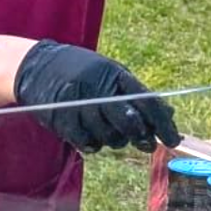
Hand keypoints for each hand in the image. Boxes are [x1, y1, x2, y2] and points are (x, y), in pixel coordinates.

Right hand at [12, 42, 180, 152]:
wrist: (36, 67)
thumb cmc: (80, 71)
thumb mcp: (110, 74)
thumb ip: (136, 94)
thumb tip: (168, 114)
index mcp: (115, 76)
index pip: (147, 102)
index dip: (163, 123)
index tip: (173, 139)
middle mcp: (99, 91)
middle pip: (130, 123)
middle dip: (141, 136)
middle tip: (147, 143)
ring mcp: (80, 107)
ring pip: (110, 137)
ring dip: (115, 139)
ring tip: (109, 129)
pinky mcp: (63, 121)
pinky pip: (88, 143)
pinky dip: (93, 143)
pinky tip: (91, 134)